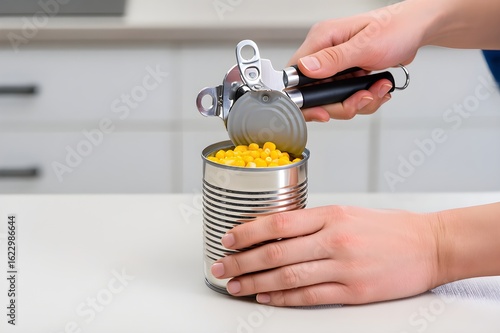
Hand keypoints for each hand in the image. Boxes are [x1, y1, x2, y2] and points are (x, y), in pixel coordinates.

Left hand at [211, 205, 439, 305]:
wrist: (430, 245)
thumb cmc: (388, 227)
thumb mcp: (348, 213)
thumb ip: (313, 223)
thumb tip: (276, 233)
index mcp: (331, 216)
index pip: (278, 222)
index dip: (248, 231)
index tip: (229, 238)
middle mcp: (334, 240)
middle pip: (276, 252)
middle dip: (242, 261)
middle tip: (220, 266)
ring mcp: (343, 268)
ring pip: (288, 276)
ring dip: (256, 282)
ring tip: (234, 286)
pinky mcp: (354, 293)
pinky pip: (310, 296)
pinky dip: (283, 298)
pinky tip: (266, 298)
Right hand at [288, 2, 423, 120]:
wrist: (417, 31)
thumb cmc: (396, 28)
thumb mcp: (365, 45)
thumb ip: (334, 59)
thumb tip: (306, 68)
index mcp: (322, 39)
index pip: (296, 75)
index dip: (306, 99)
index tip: (323, 111)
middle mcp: (324, 52)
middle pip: (315, 94)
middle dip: (340, 104)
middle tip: (362, 99)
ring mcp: (334, 65)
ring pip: (332, 99)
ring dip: (356, 102)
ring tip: (376, 90)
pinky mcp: (345, 74)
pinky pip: (345, 97)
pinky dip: (363, 99)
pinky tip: (377, 88)